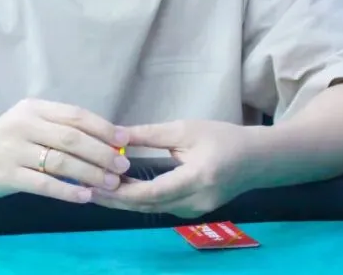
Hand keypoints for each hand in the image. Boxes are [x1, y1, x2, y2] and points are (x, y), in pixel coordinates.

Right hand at [0, 98, 130, 204]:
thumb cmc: (7, 138)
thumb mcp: (30, 122)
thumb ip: (60, 128)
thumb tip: (107, 143)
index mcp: (34, 109)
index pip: (75, 115)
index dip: (103, 128)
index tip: (125, 140)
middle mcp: (24, 125)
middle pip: (71, 138)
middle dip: (101, 153)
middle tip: (122, 166)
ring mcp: (14, 150)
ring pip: (60, 162)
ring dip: (90, 173)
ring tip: (110, 183)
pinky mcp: (7, 175)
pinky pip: (43, 184)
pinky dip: (67, 191)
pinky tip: (85, 196)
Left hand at [92, 120, 250, 217]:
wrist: (256, 160)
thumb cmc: (223, 138)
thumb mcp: (185, 130)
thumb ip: (150, 135)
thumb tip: (115, 134)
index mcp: (197, 178)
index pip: (153, 192)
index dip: (122, 192)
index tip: (97, 184)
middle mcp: (195, 201)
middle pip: (147, 205)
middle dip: (115, 200)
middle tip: (86, 188)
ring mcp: (195, 211)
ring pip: (152, 209)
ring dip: (124, 201)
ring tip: (95, 188)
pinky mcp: (192, 211)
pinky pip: (160, 207)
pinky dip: (138, 200)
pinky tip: (120, 190)